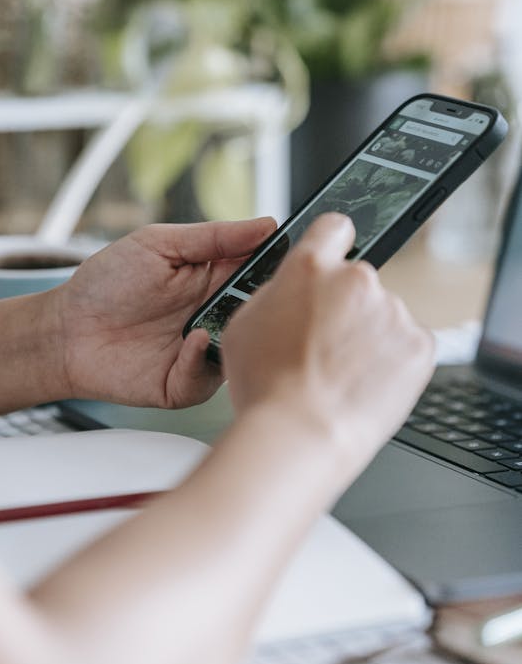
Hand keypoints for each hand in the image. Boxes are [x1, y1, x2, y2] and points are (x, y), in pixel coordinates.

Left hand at [47, 217, 275, 407]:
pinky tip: (191, 339)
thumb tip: (266, 224)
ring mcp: (203, 353)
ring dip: (240, 334)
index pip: (263, 272)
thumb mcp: (159, 243)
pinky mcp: (184, 384)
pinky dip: (203, 360)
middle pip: (261, 314)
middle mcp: (216, 317)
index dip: (281, 266)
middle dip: (269, 304)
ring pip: (243, 351)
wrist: (65, 329)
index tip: (299, 256)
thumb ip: (214, 236)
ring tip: (225, 315)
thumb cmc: (108, 281)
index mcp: (215, 278)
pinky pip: (208, 378)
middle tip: (270, 290)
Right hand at [222, 213, 434, 482]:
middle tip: (324, 346)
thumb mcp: (244, 325)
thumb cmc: (266, 388)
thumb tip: (290, 289)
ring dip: (369, 337)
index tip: (333, 258)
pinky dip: (392, 362)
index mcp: (309, 267)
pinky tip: (365, 384)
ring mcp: (392, 311)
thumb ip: (275, 294)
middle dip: (345, 307)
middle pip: (357, 282)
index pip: (334, 228)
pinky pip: (407, 345)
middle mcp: (355, 280)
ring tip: (342, 375)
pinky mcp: (418, 345)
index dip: (332, 244)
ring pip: (382, 316)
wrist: (301, 436)